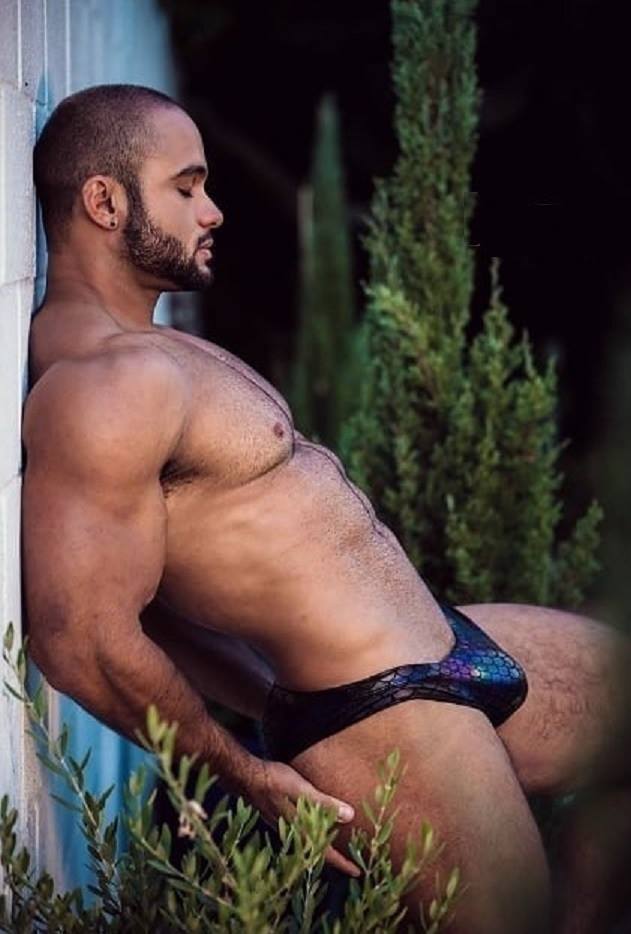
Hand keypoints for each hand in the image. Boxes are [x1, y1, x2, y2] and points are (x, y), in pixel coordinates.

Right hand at [246, 758, 360, 877]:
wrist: (245, 777)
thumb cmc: (274, 780)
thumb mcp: (301, 789)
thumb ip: (324, 802)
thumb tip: (350, 815)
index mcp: (299, 829)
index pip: (325, 853)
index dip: (342, 863)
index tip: (358, 872)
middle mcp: (292, 832)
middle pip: (317, 852)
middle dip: (334, 859)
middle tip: (352, 862)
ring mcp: (284, 825)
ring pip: (308, 843)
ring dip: (323, 847)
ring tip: (337, 846)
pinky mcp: (280, 816)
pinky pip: (300, 833)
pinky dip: (313, 835)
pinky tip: (315, 827)